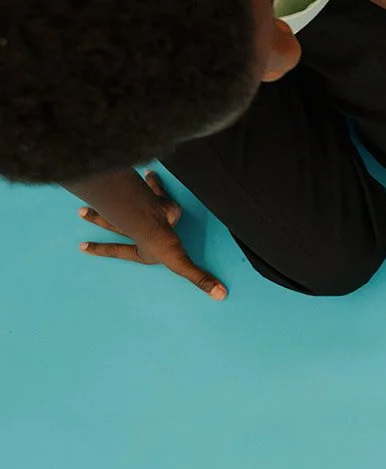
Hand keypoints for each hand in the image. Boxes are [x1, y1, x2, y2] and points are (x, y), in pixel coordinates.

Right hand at [78, 171, 225, 299]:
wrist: (157, 220)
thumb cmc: (162, 243)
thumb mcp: (181, 265)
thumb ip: (200, 279)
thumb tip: (220, 295)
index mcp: (141, 248)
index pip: (120, 251)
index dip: (103, 250)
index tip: (82, 247)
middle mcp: (137, 230)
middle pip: (114, 225)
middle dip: (98, 220)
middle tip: (81, 213)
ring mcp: (142, 213)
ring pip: (124, 205)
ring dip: (115, 197)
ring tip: (98, 186)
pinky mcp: (155, 199)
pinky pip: (155, 189)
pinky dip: (155, 181)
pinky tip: (152, 173)